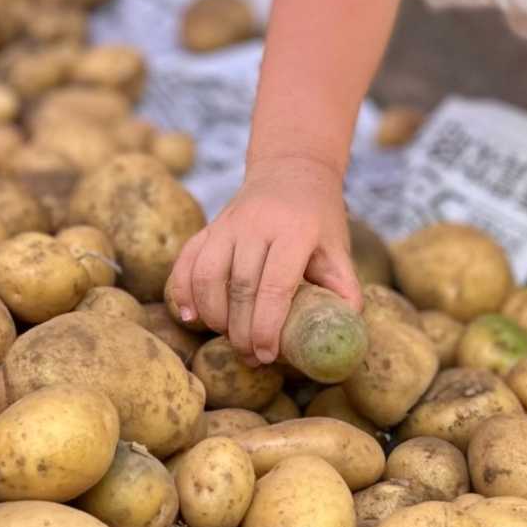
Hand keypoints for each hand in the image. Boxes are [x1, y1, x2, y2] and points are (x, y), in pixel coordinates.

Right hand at [166, 158, 362, 364]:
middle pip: (240, 286)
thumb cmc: (318, 218)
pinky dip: (182, 290)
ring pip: (208, 274)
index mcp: (295, 230)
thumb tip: (339, 335)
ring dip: (213, 314)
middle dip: (241, 330)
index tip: (268, 354)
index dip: (268, 326)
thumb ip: (344, 290)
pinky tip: (190, 316)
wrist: (292, 170)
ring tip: (227, 336)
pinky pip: (188, 260)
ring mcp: (229, 222)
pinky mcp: (210, 225)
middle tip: (250, 356)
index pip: (275, 286)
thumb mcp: (338, 248)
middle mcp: (258, 224)